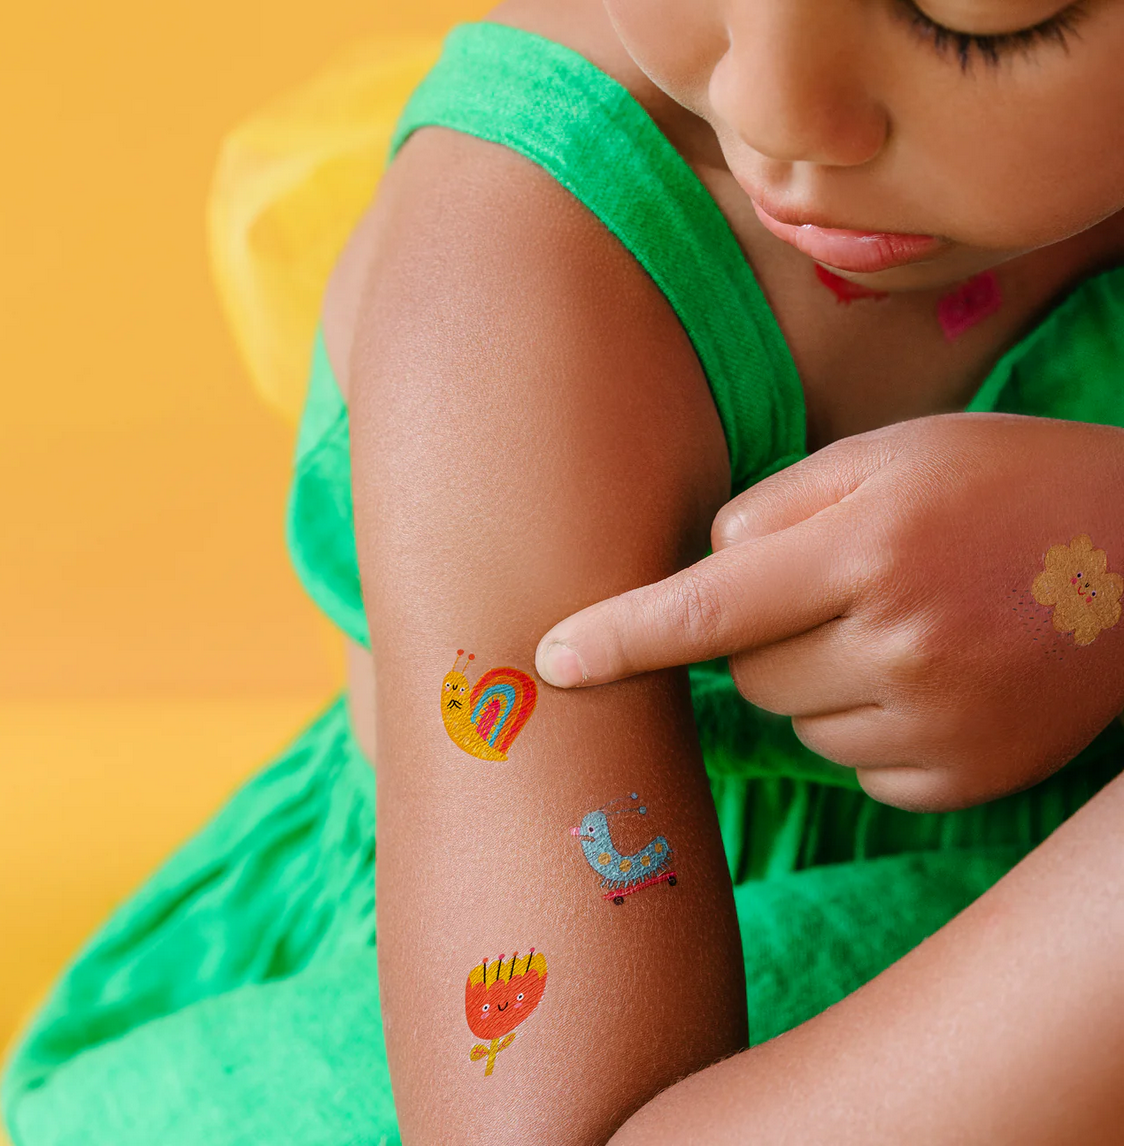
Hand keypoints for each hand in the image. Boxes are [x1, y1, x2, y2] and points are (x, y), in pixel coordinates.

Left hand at [536, 414, 1123, 810]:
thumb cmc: (998, 486)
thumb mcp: (887, 456)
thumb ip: (774, 509)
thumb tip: (699, 577)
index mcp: (869, 549)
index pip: (705, 611)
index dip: (618, 638)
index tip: (547, 663)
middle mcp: (901, 648)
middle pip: (743, 673)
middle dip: (761, 633)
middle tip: (840, 585)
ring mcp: (937, 726)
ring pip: (793, 721)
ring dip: (816, 677)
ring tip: (902, 623)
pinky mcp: (960, 781)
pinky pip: (851, 763)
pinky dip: (865, 722)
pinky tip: (932, 674)